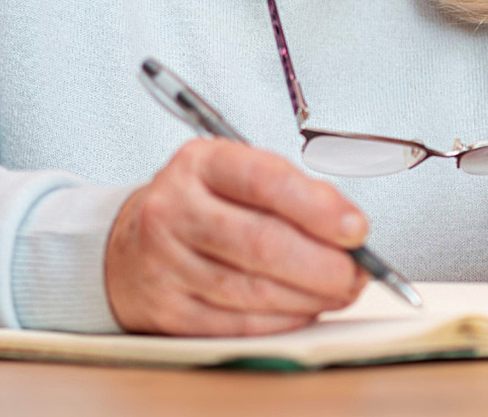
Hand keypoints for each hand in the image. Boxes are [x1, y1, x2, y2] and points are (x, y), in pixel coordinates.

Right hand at [104, 138, 368, 334]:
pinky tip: (303, 310)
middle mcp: (174, 209)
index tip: (357, 229)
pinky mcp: (167, 309)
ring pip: (252, 290)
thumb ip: (293, 193)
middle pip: (260, 243)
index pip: (266, 181)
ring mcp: (165, 263)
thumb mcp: (238, 176)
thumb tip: (349, 229)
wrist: (130, 245)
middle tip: (356, 273)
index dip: (319, 209)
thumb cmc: (202, 206)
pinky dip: (281, 321)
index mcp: (200, 163)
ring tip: (338, 292)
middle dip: (322, 265)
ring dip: (309, 297)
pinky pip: (237, 324)